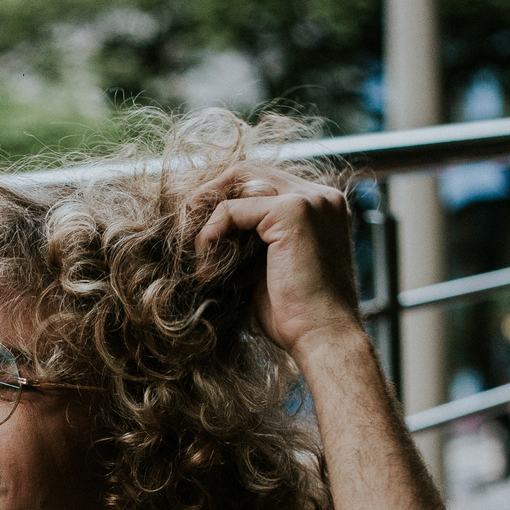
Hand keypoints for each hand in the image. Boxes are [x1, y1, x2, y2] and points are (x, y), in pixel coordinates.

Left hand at [191, 166, 360, 361]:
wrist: (322, 337)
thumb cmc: (296, 314)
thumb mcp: (270, 265)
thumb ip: (251, 239)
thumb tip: (214, 228)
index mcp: (321, 205)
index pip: (263, 180)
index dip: (226, 197)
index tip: (200, 227)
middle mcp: (321, 195)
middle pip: (250, 171)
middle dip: (212, 195)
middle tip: (187, 228)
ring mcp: (309, 199)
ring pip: (240, 181)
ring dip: (209, 211)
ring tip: (195, 247)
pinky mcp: (292, 211)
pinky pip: (233, 209)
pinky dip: (211, 231)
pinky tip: (205, 259)